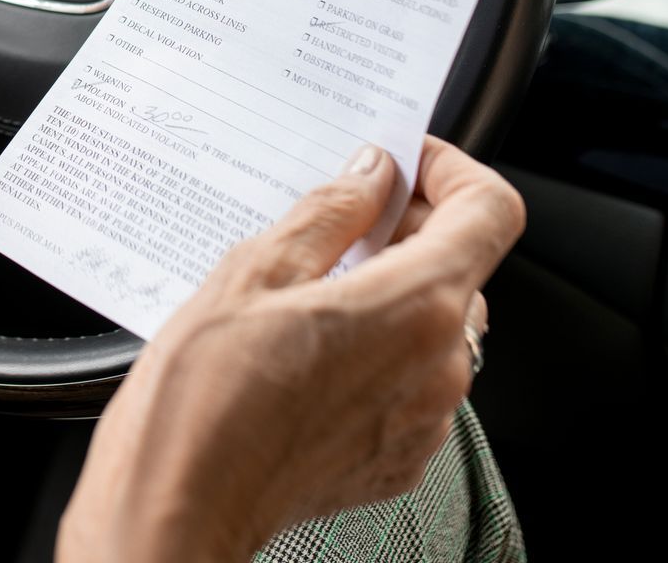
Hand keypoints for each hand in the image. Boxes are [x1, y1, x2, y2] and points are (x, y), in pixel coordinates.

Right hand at [56, 138, 523, 562]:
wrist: (176, 507)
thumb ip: (329, 211)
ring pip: (434, 325)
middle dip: (408, 229)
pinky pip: (411, 381)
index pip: (491, 210)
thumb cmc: (203, 400)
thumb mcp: (254, 270)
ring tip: (308, 283)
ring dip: (389, 290)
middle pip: (461, 267)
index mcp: (415, 307)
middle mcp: (439, 366)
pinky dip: (376, 349)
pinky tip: (307, 344)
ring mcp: (425, 420)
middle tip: (338, 216)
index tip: (406, 160)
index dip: (453, 170)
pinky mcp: (398, 457)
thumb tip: (369, 175)